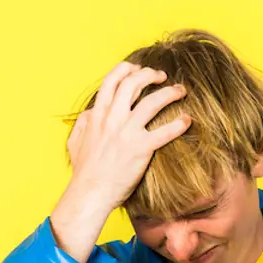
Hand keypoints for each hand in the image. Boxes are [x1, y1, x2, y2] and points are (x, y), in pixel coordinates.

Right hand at [66, 61, 191, 210]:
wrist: (91, 193)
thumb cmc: (84, 172)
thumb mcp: (75, 142)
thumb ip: (82, 123)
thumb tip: (90, 112)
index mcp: (97, 115)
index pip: (111, 81)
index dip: (127, 69)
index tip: (138, 69)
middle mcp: (113, 119)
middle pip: (133, 83)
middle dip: (150, 74)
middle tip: (162, 76)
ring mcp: (127, 133)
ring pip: (152, 102)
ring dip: (169, 92)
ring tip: (180, 91)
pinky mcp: (141, 149)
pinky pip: (165, 132)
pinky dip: (178, 124)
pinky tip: (187, 120)